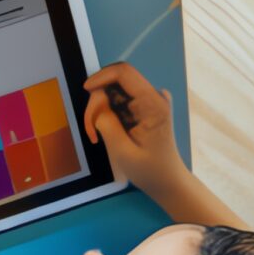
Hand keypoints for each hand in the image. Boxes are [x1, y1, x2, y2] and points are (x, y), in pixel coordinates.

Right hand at [81, 62, 186, 191]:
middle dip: (97, 101)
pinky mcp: (143, 107)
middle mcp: (153, 96)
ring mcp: (148, 101)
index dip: (100, 77)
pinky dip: (105, 113)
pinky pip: (116, 100)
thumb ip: (106, 121)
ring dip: (98, 110)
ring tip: (96, 134)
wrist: (168, 181)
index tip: (85, 92)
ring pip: (112, 91)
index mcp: (153, 104)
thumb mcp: (122, 151)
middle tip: (91, 129)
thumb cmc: (149, 170)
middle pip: (114, 82)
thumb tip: (96, 98)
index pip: (123, 73)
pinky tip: (104, 132)